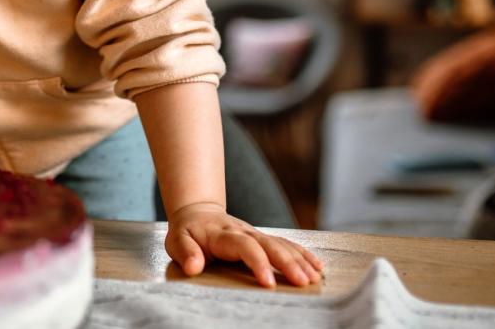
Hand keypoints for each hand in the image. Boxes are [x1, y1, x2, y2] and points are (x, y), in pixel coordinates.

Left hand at [165, 202, 323, 287]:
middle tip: (302, 282)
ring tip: (315, 278)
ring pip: (282, 244)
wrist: (197, 212)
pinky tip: (317, 267)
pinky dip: (303, 254)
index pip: (244, 246)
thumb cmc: (187, 232)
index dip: (258, 262)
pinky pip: (287, 244)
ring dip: (299, 260)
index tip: (268, 282)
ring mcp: (256, 233)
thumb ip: (185, 253)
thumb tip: (193, 267)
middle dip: (288, 263)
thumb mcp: (177, 241)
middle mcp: (244, 232)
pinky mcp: (264, 238)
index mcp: (224, 235)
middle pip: (270, 245)